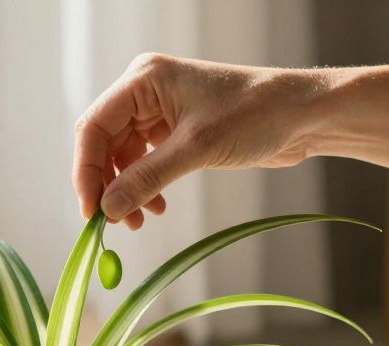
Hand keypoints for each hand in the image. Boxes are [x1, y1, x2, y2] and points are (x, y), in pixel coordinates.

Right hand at [73, 54, 325, 228]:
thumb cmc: (254, 114)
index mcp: (143, 79)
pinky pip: (144, 162)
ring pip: (123, 157)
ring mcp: (160, 110)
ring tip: (140, 221)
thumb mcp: (195, 149)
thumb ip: (146, 179)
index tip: (90, 210)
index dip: (86, 171)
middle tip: (114, 223)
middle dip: (107, 184)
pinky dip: (146, 186)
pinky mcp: (175, 130)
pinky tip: (157, 207)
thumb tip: (108, 210)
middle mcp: (146, 91)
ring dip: (127, 191)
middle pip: (104, 143)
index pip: (93, 126)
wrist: (302, 114)